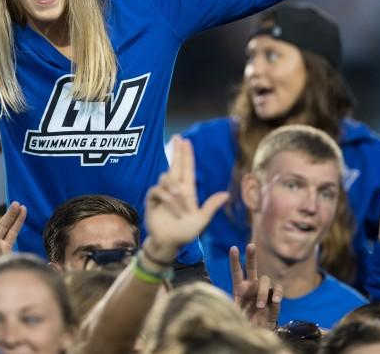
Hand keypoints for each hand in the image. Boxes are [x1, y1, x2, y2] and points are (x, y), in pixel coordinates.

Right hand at [143, 136, 228, 261]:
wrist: (168, 243)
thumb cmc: (186, 233)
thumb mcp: (201, 220)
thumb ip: (211, 207)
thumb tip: (227, 195)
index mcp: (187, 191)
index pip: (187, 168)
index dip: (186, 155)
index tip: (185, 141)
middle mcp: (175, 189)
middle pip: (175, 165)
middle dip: (177, 151)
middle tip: (177, 137)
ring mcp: (163, 193)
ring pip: (166, 178)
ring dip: (173, 189)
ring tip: (178, 203)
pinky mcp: (153, 199)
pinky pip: (157, 189)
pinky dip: (165, 197)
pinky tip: (168, 205)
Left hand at [230, 243, 281, 328]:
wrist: (257, 334)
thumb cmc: (244, 323)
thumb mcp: (234, 315)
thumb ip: (231, 309)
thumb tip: (223, 310)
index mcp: (239, 288)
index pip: (236, 271)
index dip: (234, 260)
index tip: (233, 248)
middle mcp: (252, 286)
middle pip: (252, 267)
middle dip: (251, 255)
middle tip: (250, 245)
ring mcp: (263, 291)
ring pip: (265, 280)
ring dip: (262, 292)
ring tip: (259, 306)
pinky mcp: (274, 299)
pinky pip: (277, 290)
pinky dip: (277, 294)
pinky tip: (275, 300)